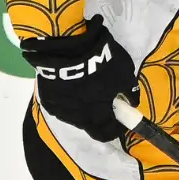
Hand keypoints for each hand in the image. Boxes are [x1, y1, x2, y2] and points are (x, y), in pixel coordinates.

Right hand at [20, 15, 136, 142]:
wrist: (66, 45)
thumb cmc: (101, 62)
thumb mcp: (125, 74)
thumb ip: (129, 92)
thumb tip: (132, 103)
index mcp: (97, 115)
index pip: (106, 133)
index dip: (115, 129)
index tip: (120, 120)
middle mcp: (76, 117)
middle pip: (89, 126)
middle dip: (99, 119)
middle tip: (104, 103)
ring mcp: (59, 108)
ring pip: (74, 116)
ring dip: (82, 109)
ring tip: (86, 92)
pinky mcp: (47, 97)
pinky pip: (61, 104)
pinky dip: (69, 99)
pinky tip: (72, 87)